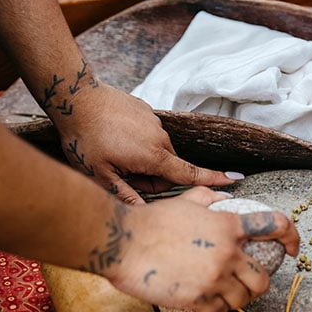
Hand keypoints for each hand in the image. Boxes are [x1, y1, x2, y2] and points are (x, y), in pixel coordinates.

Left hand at [56, 83, 238, 202]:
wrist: (75, 98)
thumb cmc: (85, 139)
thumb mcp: (101, 175)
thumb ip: (127, 196)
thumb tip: (145, 213)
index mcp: (154, 157)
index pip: (190, 174)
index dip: (213, 179)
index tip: (235, 180)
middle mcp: (161, 139)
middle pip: (168, 167)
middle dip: (150, 177)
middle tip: (120, 174)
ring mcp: (154, 122)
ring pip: (157, 151)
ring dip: (142, 159)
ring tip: (112, 152)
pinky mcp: (146, 111)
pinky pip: (148, 134)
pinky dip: (136, 141)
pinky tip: (114, 136)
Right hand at [111, 187, 299, 311]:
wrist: (122, 243)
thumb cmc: (151, 221)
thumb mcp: (186, 200)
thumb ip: (211, 198)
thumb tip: (227, 199)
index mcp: (228, 225)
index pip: (275, 226)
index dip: (292, 236)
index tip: (292, 248)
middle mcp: (227, 253)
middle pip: (263, 277)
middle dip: (260, 282)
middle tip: (249, 281)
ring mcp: (213, 278)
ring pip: (244, 298)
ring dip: (239, 297)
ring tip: (226, 292)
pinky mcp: (197, 299)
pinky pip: (222, 311)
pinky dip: (220, 308)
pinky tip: (209, 301)